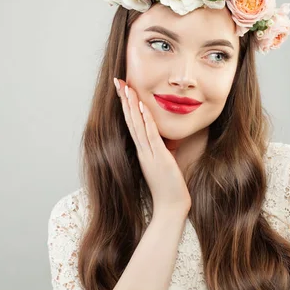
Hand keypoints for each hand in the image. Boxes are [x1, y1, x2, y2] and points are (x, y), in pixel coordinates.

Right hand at [114, 77, 191, 216]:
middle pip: (130, 121)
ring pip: (137, 125)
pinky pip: (150, 134)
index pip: (133, 124)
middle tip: (117, 81)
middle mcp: (143, 150)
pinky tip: (141, 106)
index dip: (127, 107)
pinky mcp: (159, 157)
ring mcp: (149, 154)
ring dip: (131, 105)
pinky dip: (145, 119)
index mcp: (143, 151)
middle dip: (124, 100)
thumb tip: (169, 139)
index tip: (123, 89)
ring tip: (126, 87)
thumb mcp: (166, 164)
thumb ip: (164, 151)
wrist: (172, 208)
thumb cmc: (170, 188)